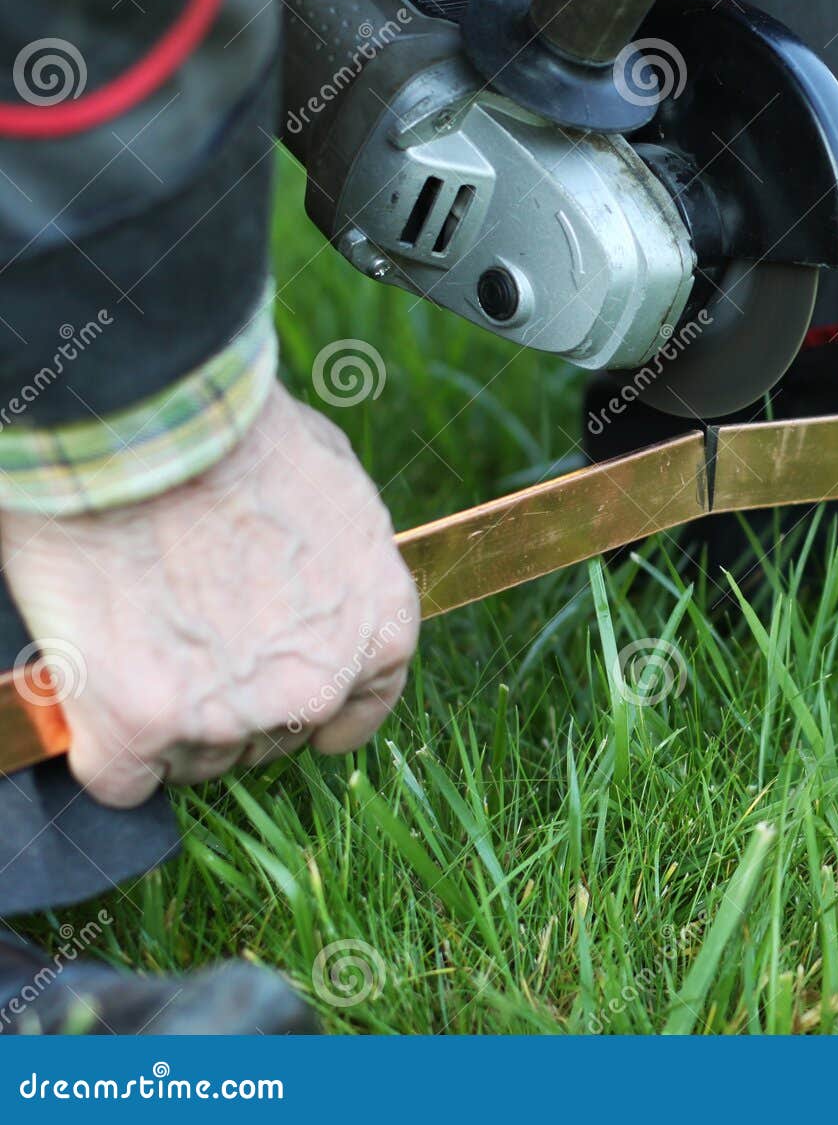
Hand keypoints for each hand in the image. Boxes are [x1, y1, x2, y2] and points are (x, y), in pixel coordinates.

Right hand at [0, 382, 419, 806]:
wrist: (150, 429)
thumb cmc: (240, 437)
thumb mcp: (338, 492)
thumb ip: (339, 565)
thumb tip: (315, 584)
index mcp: (378, 631)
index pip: (358, 710)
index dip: (317, 710)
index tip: (286, 706)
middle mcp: (317, 687)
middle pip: (270, 736)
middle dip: (232, 702)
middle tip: (184, 643)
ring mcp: (231, 716)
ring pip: (195, 758)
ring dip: (166, 721)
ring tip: (135, 642)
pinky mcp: (141, 729)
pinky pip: (121, 778)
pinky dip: (100, 745)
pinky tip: (91, 697)